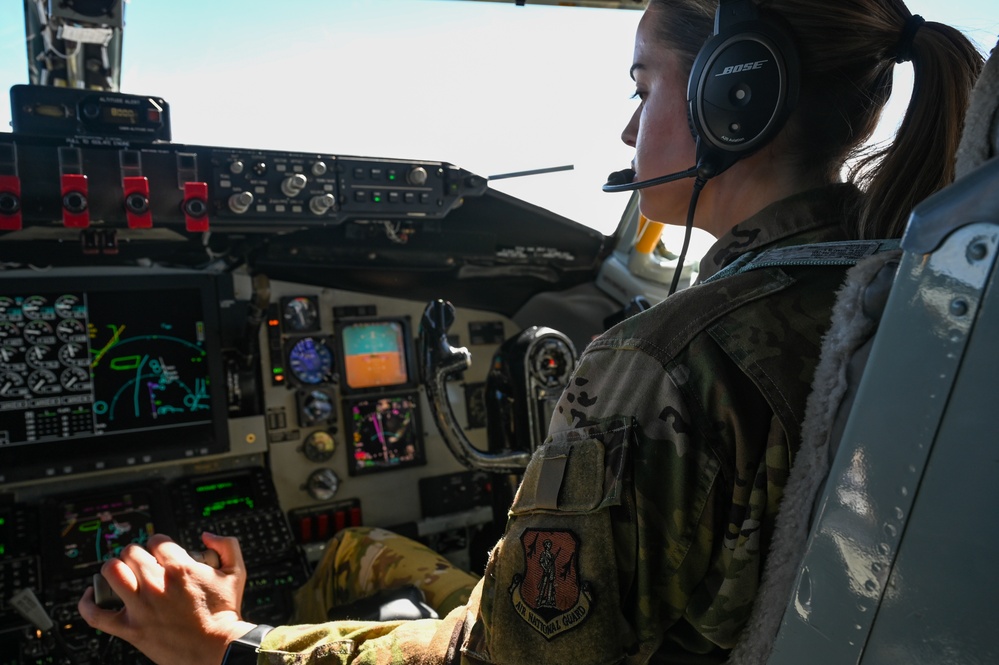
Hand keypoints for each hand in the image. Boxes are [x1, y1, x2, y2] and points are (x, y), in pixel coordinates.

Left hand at [78, 532, 256, 664]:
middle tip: (142, 565)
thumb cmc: (225, 614)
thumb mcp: (237, 572)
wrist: (218, 649)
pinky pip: (96, 614)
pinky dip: (87, 602)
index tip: (161, 554)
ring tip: (120, 574)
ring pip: (111, 572)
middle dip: (137, 554)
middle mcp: (156, 584)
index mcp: (180, 568)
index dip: (159, 545)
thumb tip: (206, 536)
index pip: (156, 541)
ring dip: (113, 569)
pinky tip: (91, 596)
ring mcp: (140, 606)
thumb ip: (226, 545)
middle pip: (131, 552)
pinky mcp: (130, 628)